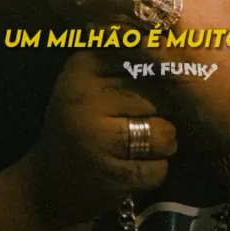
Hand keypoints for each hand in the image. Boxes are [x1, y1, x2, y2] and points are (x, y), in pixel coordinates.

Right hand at [30, 51, 176, 226]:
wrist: (46, 186)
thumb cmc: (81, 125)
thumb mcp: (93, 84)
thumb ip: (129, 61)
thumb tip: (183, 45)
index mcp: (82, 65)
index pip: (147, 60)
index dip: (161, 78)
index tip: (148, 93)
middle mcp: (86, 97)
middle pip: (162, 97)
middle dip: (163, 114)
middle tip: (135, 125)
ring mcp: (96, 137)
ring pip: (166, 132)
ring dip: (162, 145)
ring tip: (137, 148)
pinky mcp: (111, 174)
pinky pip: (160, 168)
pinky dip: (153, 173)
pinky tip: (128, 170)